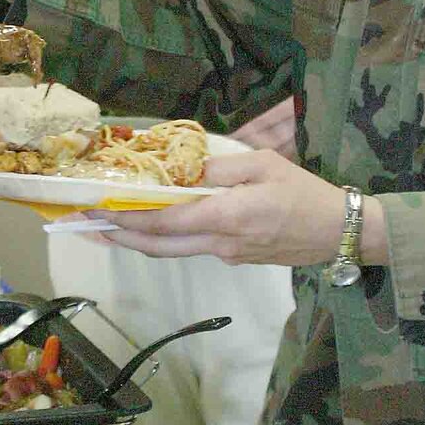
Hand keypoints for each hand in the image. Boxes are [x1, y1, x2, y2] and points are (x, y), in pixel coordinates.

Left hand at [88, 152, 388, 268]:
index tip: (95, 210)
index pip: (162, 221)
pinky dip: (165, 239)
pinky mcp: (235, 259)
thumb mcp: (265, 165)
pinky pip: (192, 248)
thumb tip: (183, 170)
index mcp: (226, 217)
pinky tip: (153, 225)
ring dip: (137, 240)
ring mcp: (227, 255)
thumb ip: (221, 167)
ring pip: (171, 251)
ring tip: (107, 228)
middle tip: (84, 225)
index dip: (124, 217)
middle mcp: (220, 243)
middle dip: (118, 236)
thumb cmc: (307, 194)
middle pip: (157, 245)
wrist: (340, 233)